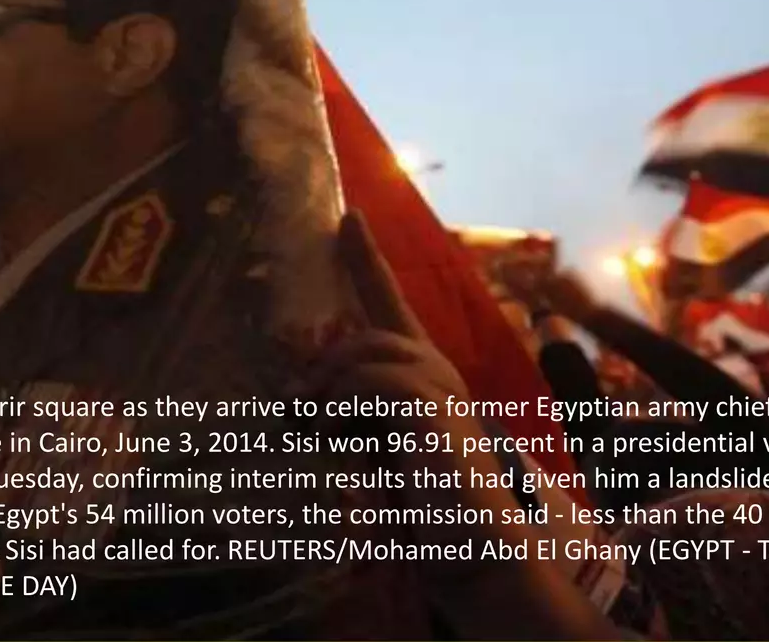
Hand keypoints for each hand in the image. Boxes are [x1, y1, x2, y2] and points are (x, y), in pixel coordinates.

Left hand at [300, 215, 617, 636]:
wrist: (472, 550)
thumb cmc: (423, 507)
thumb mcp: (372, 449)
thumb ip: (345, 413)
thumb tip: (296, 392)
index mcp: (424, 375)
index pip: (389, 303)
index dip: (366, 259)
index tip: (347, 217)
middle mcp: (438, 370)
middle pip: (364, 333)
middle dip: (326, 371)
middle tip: (306, 416)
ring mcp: (441, 387)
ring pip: (364, 355)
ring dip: (332, 392)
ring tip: (325, 435)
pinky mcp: (433, 409)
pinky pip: (371, 383)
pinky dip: (346, 406)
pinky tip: (344, 437)